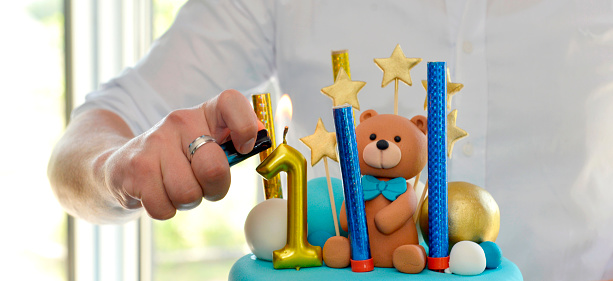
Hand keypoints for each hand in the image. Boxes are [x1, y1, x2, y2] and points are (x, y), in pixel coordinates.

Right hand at [103, 89, 261, 219]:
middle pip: (214, 169)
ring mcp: (155, 142)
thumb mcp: (207, 145)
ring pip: (188, 193)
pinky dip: (165, 209)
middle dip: (214, 189)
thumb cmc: (178, 159)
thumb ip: (234, 143)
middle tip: (202, 184)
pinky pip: (164, 207)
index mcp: (205, 112)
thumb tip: (262, 136)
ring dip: (186, 201)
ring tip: (175, 186)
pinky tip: (156, 192)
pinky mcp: (134, 167)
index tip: (244, 147)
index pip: (232, 101)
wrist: (122, 165)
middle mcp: (180, 120)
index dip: (245, 127)